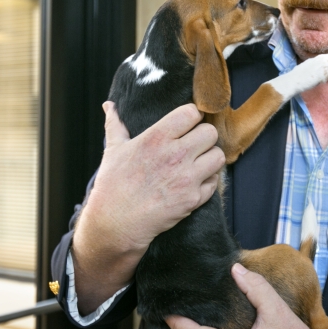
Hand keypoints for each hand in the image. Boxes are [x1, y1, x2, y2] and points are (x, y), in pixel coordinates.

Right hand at [72, 102, 224, 311]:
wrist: (115, 223)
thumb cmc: (112, 185)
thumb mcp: (113, 150)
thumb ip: (115, 124)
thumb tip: (108, 105)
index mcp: (156, 138)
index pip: (192, 113)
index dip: (191, 117)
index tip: (187, 125)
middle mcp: (175, 155)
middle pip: (210, 132)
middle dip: (204, 137)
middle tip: (194, 145)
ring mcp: (186, 178)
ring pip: (219, 156)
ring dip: (210, 159)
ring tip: (198, 163)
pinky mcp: (193, 199)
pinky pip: (215, 182)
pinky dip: (207, 182)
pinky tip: (194, 183)